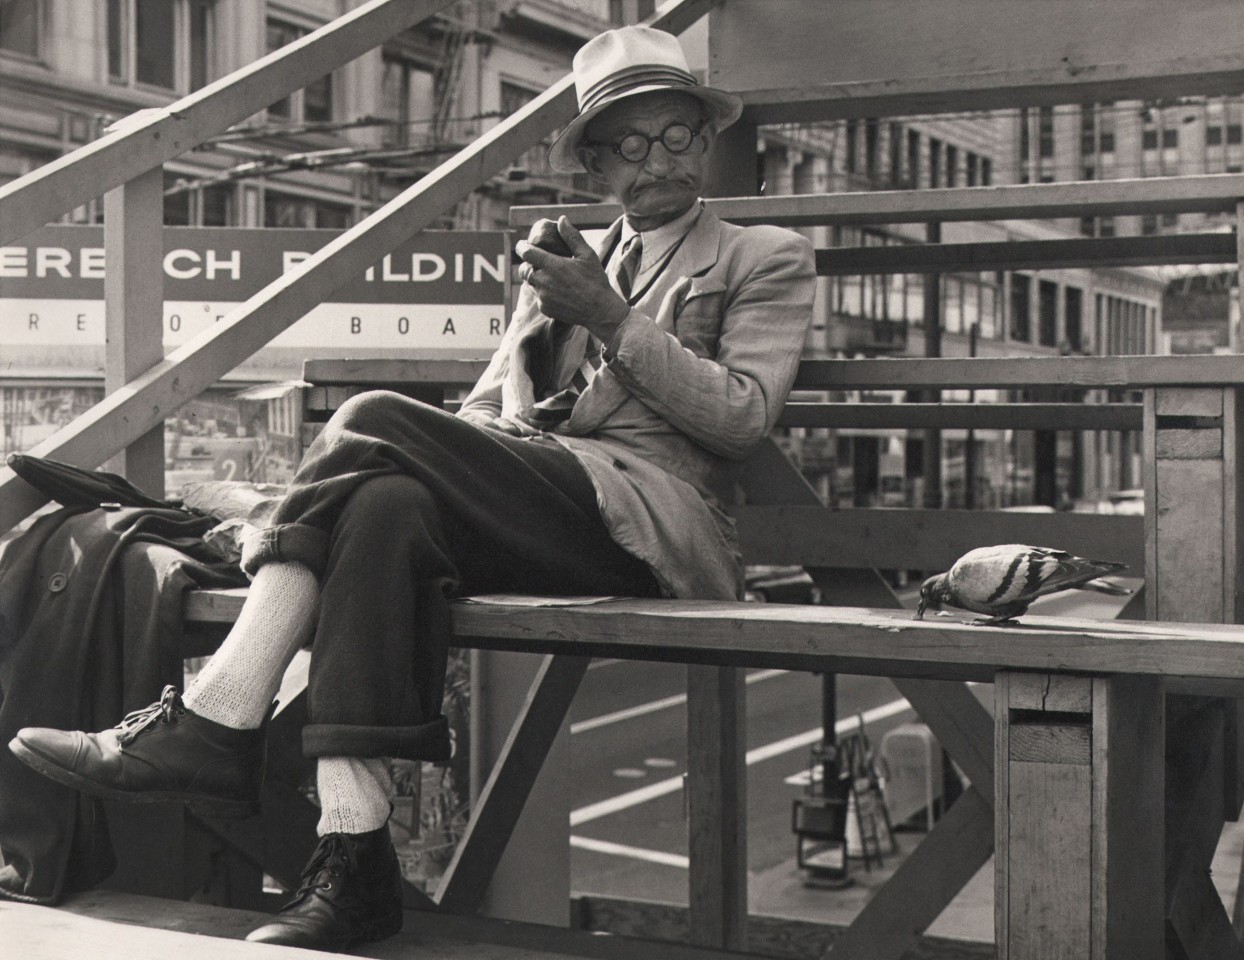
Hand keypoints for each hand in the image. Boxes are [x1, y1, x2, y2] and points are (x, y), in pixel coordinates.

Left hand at [515, 217, 629, 342]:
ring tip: (549, 276)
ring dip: (535, 278)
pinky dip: (543, 292)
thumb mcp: (587, 255)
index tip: (523, 244)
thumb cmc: (595, 280)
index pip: (526, 253)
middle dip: (527, 264)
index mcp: (552, 265)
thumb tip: (561, 219)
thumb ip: (572, 236)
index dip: (521, 246)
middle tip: (536, 261)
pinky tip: (557, 291)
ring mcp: (543, 297)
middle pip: (523, 270)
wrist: (600, 311)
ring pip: (530, 284)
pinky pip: (538, 297)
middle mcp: (543, 281)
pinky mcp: (545, 308)